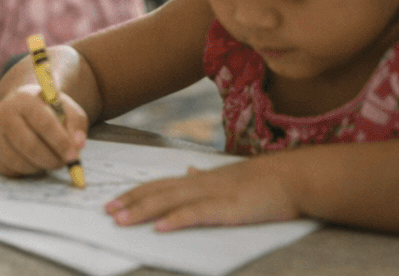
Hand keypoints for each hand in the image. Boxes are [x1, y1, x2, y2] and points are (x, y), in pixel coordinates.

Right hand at [0, 83, 88, 177]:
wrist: (18, 109)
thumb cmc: (46, 111)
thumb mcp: (65, 109)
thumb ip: (76, 123)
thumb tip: (77, 144)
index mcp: (25, 99)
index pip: (44, 124)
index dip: (61, 142)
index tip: (73, 156)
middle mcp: (4, 113)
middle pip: (29, 145)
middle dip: (51, 159)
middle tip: (63, 164)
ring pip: (19, 161)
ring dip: (39, 167)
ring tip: (49, 160)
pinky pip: (9, 169)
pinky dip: (26, 171)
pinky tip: (32, 161)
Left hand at [104, 157, 299, 230]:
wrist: (292, 178)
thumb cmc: (263, 181)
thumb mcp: (228, 175)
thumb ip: (205, 176)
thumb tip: (188, 170)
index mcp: (200, 179)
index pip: (159, 184)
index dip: (135, 192)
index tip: (113, 200)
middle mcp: (200, 183)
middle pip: (158, 192)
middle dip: (130, 201)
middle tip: (106, 211)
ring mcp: (213, 195)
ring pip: (170, 201)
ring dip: (143, 210)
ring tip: (121, 219)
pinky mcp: (228, 208)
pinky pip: (197, 214)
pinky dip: (177, 220)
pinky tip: (161, 227)